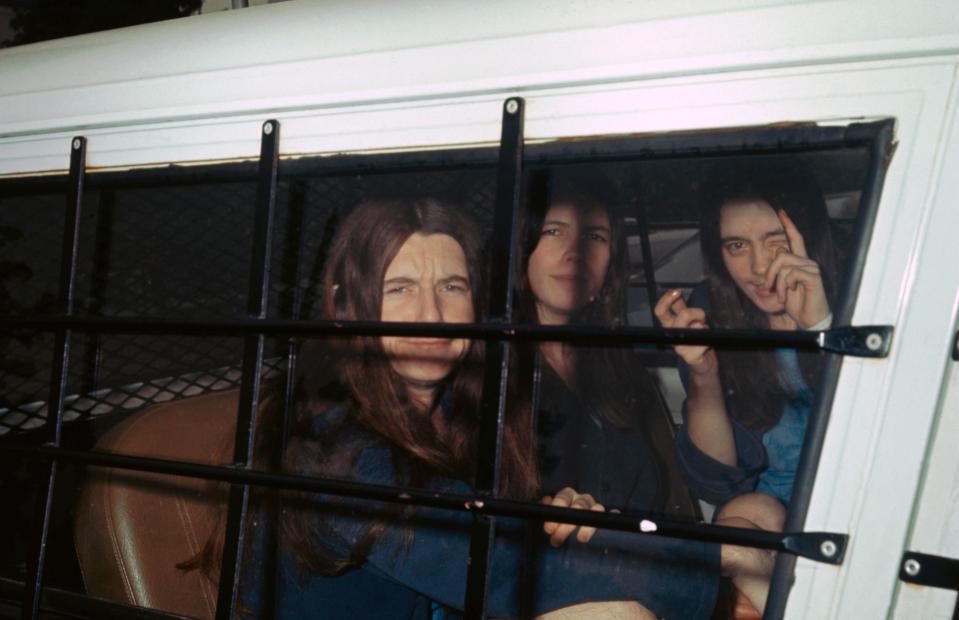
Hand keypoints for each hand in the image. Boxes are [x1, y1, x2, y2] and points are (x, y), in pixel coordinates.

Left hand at [541, 487, 615, 546]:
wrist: (577, 538)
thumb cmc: (559, 527)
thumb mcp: (551, 519)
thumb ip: (548, 512)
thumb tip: (545, 501)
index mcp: (568, 495)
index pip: (563, 497)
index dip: (556, 510)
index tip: (548, 528)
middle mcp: (583, 499)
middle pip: (578, 506)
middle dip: (567, 524)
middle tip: (557, 539)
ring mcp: (596, 508)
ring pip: (596, 510)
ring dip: (588, 526)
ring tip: (581, 539)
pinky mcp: (607, 518)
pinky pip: (612, 516)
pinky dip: (612, 517)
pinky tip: (609, 524)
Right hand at [653, 289, 717, 375]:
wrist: (703, 363)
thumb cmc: (696, 339)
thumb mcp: (688, 320)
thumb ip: (680, 306)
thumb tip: (675, 291)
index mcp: (670, 326)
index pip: (660, 312)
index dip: (666, 300)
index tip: (677, 291)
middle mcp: (673, 336)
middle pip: (680, 318)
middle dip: (695, 313)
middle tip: (702, 315)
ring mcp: (680, 348)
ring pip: (693, 329)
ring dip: (703, 327)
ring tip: (705, 331)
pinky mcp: (690, 358)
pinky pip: (702, 343)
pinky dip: (707, 340)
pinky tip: (707, 342)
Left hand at [765, 210, 830, 329]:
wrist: (808, 320)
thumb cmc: (797, 304)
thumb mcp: (781, 286)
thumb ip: (777, 273)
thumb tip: (774, 256)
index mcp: (799, 263)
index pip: (795, 238)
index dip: (789, 225)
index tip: (781, 211)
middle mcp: (807, 262)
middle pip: (781, 255)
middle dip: (769, 273)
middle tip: (767, 288)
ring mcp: (812, 268)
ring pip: (783, 265)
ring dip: (776, 283)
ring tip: (781, 296)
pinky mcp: (814, 277)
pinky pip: (790, 274)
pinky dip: (784, 287)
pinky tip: (789, 295)